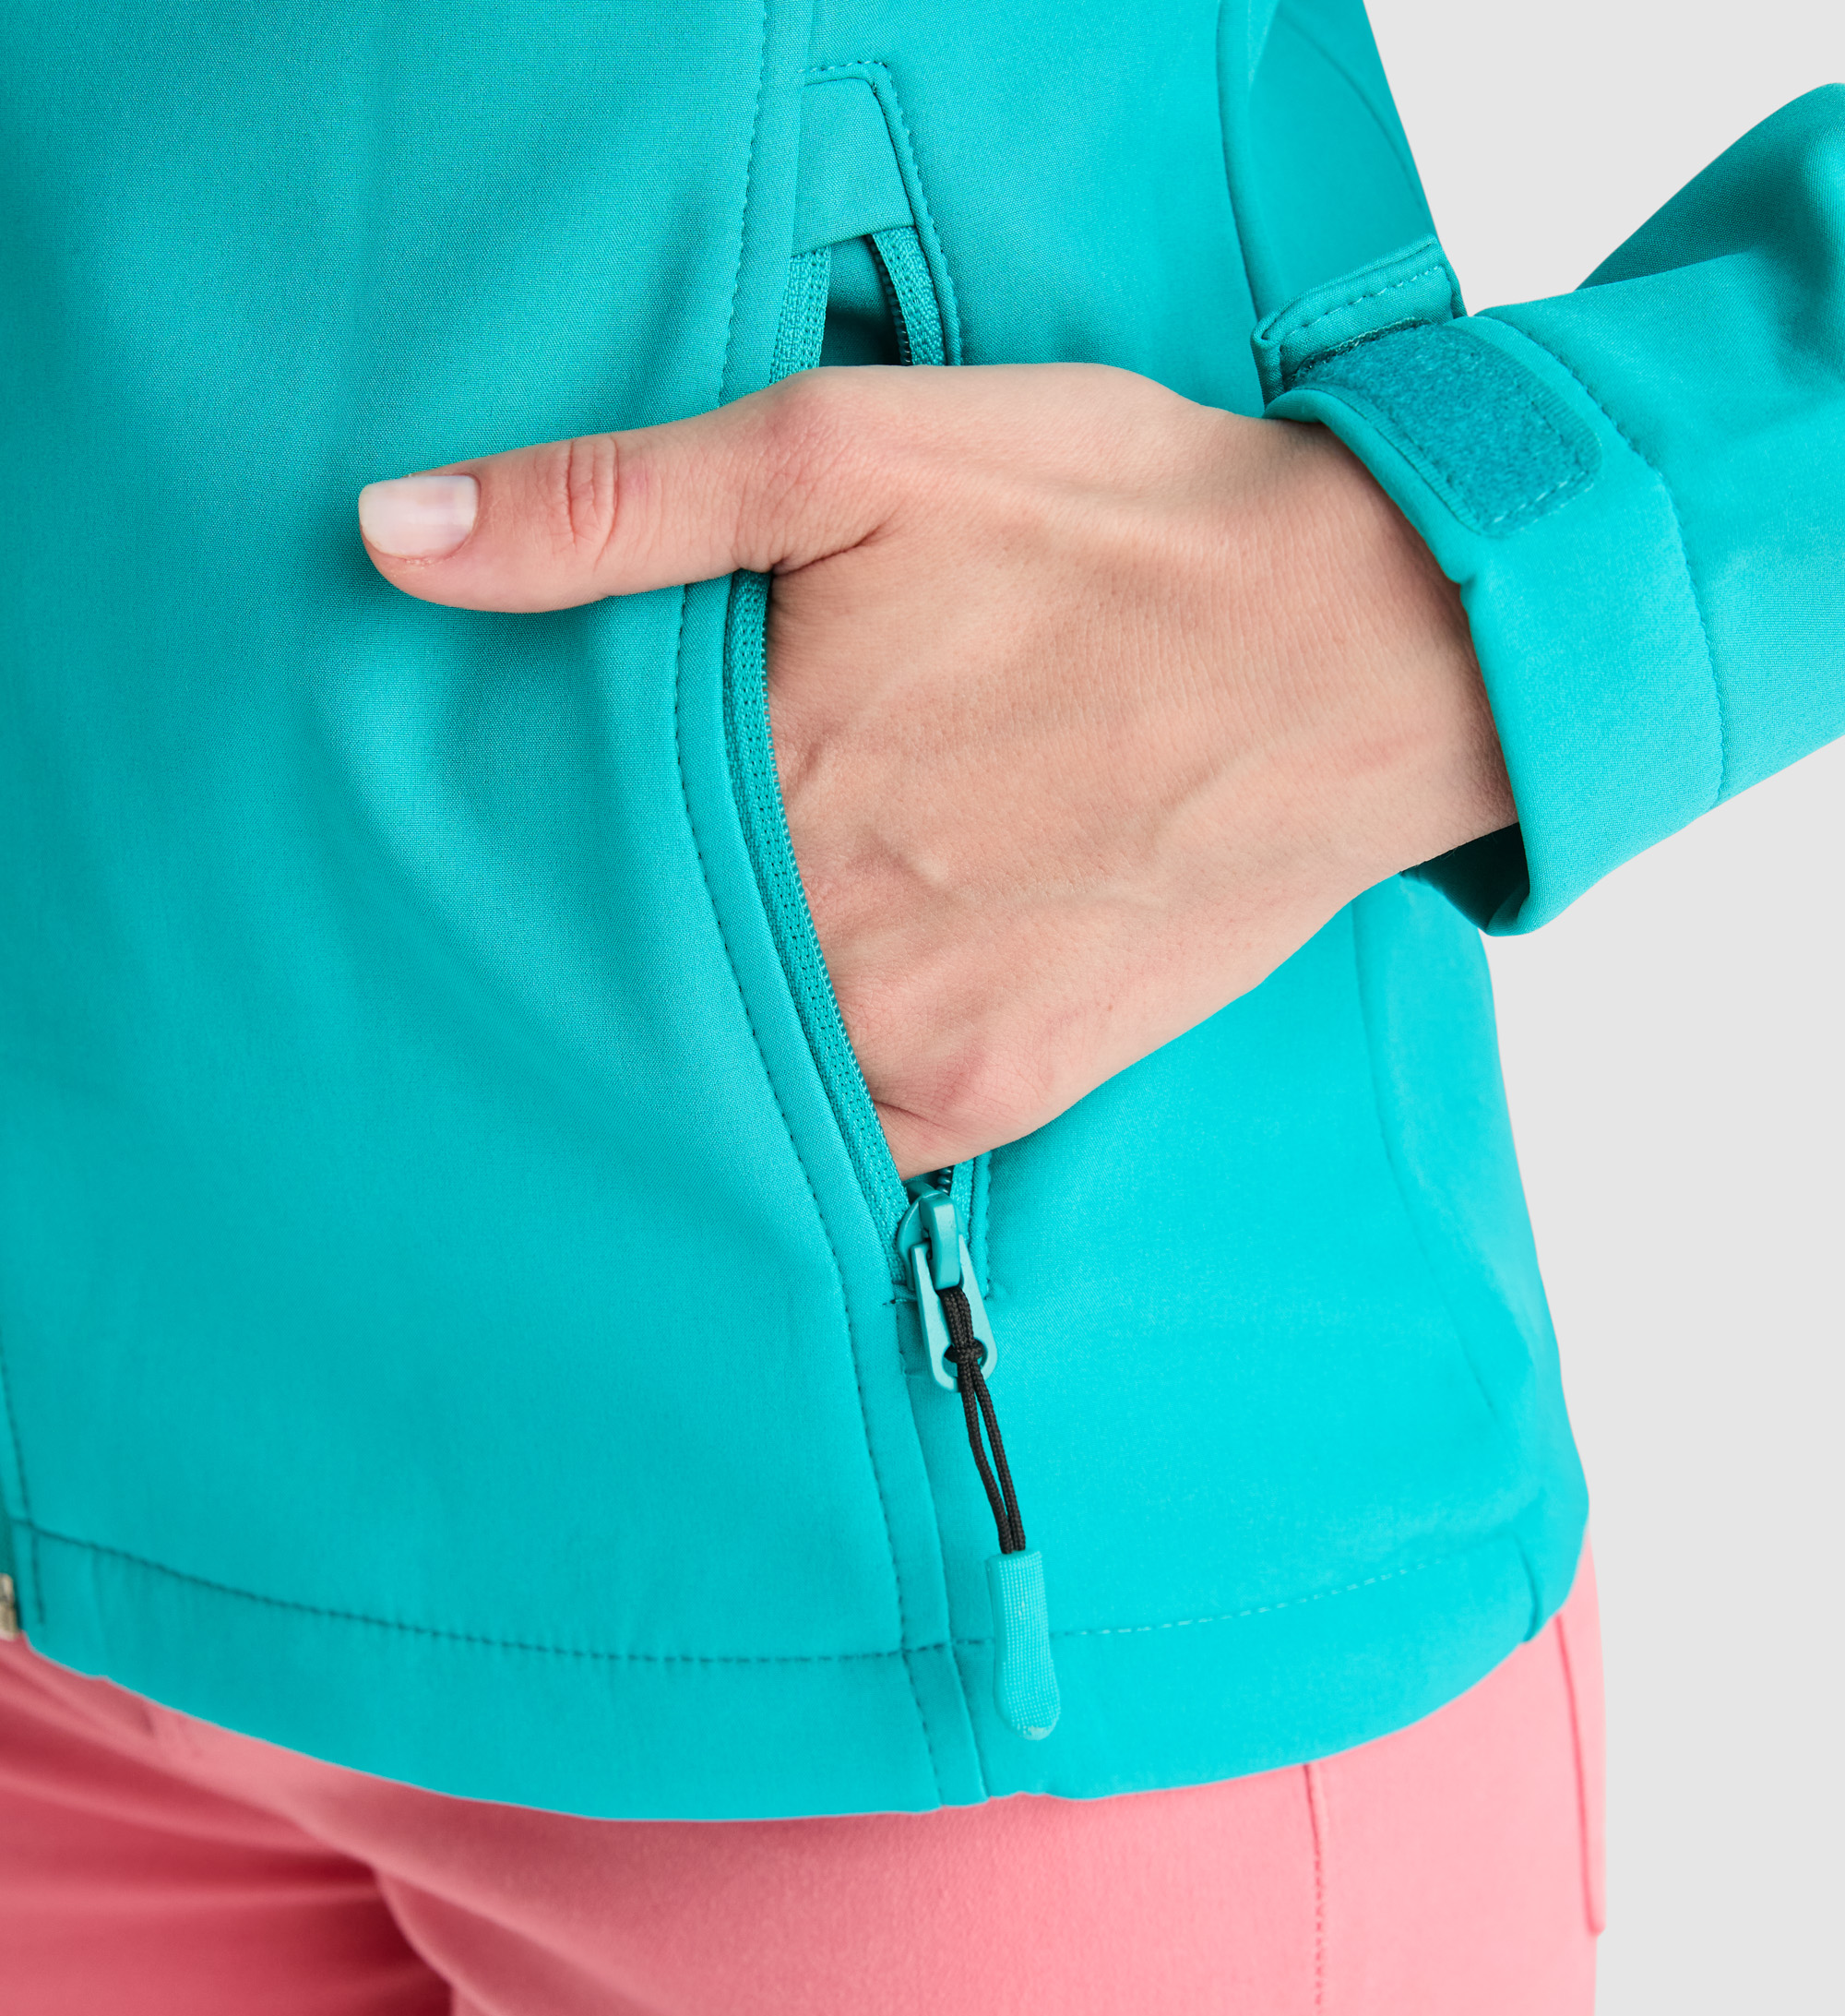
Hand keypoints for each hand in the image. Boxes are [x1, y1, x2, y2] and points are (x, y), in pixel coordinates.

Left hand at [358, 364, 1511, 1174]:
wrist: (1371, 650)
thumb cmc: (1127, 530)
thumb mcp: (859, 445)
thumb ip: (617, 505)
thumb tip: (394, 540)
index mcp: (767, 775)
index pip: (563, 844)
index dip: (533, 830)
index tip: (518, 822)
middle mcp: (826, 935)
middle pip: (640, 964)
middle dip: (613, 926)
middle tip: (633, 877)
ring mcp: (917, 1035)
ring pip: (734, 1063)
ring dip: (704, 1016)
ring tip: (734, 937)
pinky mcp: (1004, 1092)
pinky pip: (854, 1139)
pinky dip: (817, 1088)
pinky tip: (825, 1013)